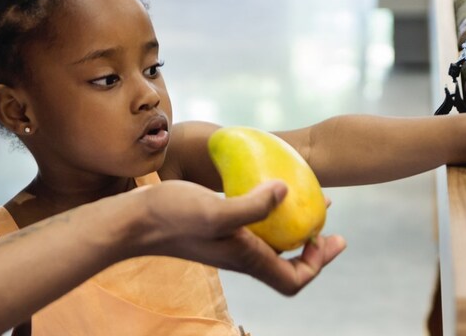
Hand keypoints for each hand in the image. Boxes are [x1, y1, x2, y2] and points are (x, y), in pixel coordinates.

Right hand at [130, 180, 345, 294]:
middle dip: (312, 245)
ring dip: (291, 227)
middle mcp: (240, 256)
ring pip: (270, 243)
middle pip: (286, 264)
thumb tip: (286, 191)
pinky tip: (261, 186)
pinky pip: (252, 226)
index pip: (293, 279)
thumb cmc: (172, 217)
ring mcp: (226, 244)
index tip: (332, 239)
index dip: (319, 264)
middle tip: (326, 219)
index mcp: (246, 259)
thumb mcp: (216, 211)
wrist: (133, 221)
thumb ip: (252, 205)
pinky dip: (266, 212)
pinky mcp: (214, 229)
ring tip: (303, 199)